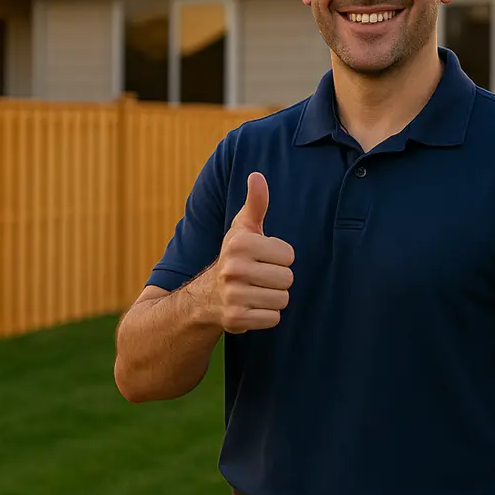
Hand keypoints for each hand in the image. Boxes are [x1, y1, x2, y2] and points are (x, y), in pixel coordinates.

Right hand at [206, 172, 294, 332]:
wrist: (206, 296)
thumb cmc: (234, 256)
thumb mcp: (243, 229)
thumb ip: (255, 203)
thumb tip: (257, 176)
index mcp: (239, 244)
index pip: (289, 255)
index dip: (279, 258)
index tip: (262, 259)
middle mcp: (233, 268)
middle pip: (288, 279)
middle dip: (277, 280)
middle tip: (259, 278)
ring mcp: (233, 295)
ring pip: (282, 299)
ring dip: (273, 298)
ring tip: (255, 292)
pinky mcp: (235, 319)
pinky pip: (273, 319)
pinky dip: (266, 316)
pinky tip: (251, 307)